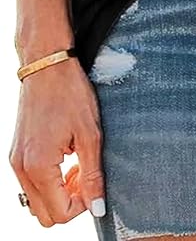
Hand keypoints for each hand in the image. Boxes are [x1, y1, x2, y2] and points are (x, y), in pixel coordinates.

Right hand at [9, 58, 105, 226]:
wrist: (47, 64)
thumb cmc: (69, 92)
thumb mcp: (90, 134)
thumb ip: (93, 175)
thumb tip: (97, 207)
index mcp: (39, 167)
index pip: (60, 213)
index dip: (82, 204)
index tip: (93, 182)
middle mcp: (22, 168)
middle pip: (44, 214)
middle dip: (68, 201)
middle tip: (85, 175)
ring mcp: (15, 161)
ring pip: (36, 200)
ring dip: (58, 191)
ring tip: (76, 164)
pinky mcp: (16, 152)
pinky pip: (30, 182)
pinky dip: (48, 179)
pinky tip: (64, 155)